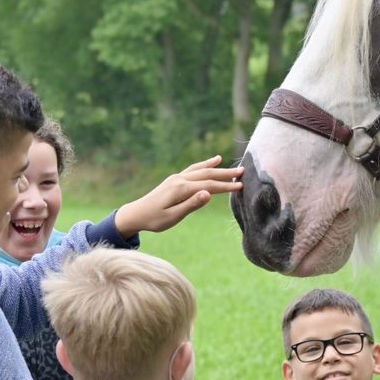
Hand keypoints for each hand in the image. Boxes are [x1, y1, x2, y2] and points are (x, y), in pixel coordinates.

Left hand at [114, 156, 243, 237]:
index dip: (225, 186)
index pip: (208, 186)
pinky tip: (214, 160)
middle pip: (207, 174)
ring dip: (217, 167)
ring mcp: (177, 177)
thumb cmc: (154, 219)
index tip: (241, 186)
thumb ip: (191, 205)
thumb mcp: (173, 217)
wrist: (136, 214)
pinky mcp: (175, 179)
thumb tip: (208, 194)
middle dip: (226, 174)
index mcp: (181, 189)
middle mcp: (180, 179)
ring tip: (231, 165)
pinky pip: (194, 169)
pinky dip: (205, 164)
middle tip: (243, 172)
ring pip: (201, 169)